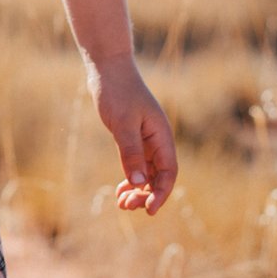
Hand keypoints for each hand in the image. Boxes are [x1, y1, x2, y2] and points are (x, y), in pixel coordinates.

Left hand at [88, 54, 177, 215]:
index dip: (161, 193)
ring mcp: (144, 139)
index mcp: (161, 135)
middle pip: (157, 176)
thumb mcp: (123, 123)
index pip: (168, 172)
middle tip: (126, 207)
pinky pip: (135, 164)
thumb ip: (131, 151)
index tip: (148, 210)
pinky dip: (129, 178)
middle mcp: (156, 140)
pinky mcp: (131, 137)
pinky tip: (119, 190)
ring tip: (121, 204)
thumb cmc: (117, 91)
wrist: (108, 68)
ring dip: (136, 190)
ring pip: (145, 172)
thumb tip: (138, 182)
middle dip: (146, 194)